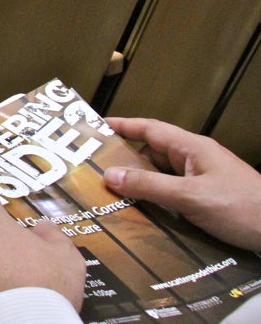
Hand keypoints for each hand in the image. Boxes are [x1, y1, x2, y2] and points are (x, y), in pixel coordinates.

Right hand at [104, 117, 260, 251]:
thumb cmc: (243, 208)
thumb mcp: (190, 197)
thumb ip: (149, 186)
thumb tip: (109, 175)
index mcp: (192, 148)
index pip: (150, 129)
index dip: (122, 126)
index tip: (94, 128)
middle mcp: (196, 160)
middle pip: (152, 153)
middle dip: (125, 160)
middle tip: (95, 169)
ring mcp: (202, 179)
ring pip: (162, 175)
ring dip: (140, 183)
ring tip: (111, 193)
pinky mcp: (207, 199)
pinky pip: (172, 193)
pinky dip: (155, 198)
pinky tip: (141, 211)